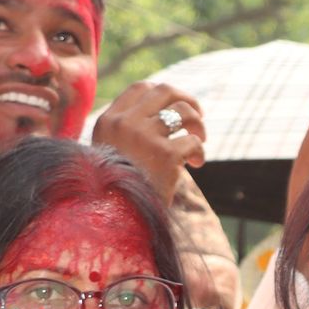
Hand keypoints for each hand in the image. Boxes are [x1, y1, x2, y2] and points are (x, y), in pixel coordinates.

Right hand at [92, 82, 207, 205]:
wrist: (115, 220)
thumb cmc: (116, 191)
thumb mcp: (111, 155)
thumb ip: (128, 132)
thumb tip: (164, 111)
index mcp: (109, 122)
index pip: (140, 88)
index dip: (163, 94)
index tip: (174, 106)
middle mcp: (124, 124)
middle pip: (165, 91)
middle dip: (187, 99)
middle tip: (198, 116)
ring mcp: (144, 136)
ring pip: (184, 111)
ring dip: (198, 124)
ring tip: (200, 140)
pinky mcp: (165, 155)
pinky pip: (193, 140)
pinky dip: (200, 151)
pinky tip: (196, 163)